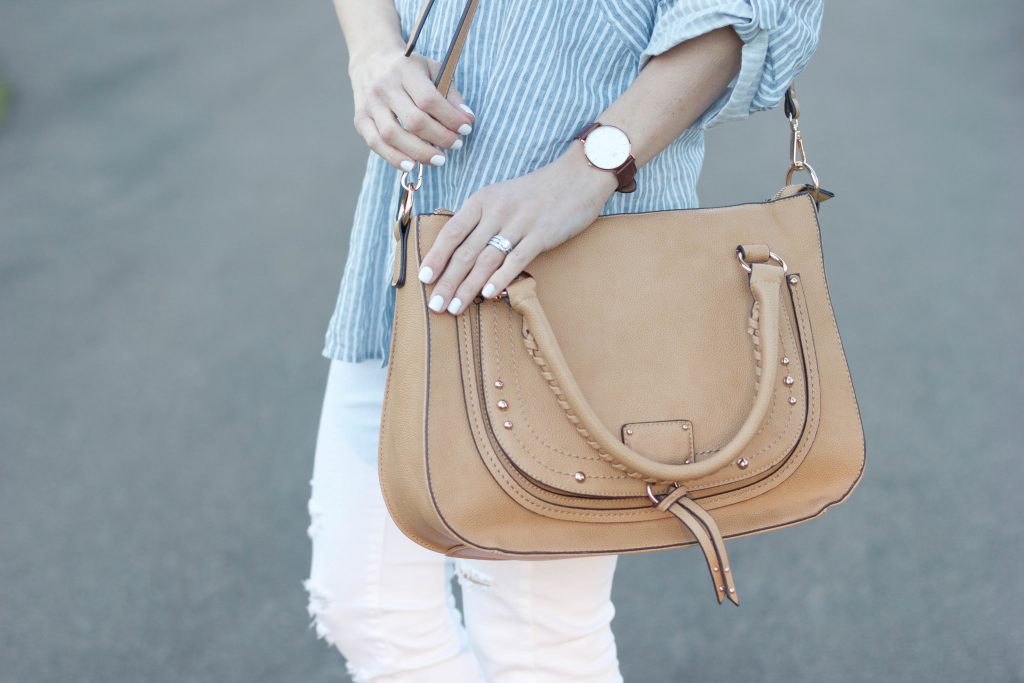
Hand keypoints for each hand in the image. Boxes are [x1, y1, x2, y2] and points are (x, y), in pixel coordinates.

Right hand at [349, 47, 474, 170]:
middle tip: (456, 145)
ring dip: (419, 152)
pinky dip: (394, 158)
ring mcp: (370, 104)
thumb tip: (467, 119)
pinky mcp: (360, 119)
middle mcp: (384, 87)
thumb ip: (450, 93)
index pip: (429, 100)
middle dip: (439, 138)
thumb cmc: (408, 68)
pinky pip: (375, 143)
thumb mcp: (431, 69)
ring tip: (439, 160)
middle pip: (413, 121)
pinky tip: (411, 165)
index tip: (466, 129)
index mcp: (404, 70)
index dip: (450, 118)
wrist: (370, 60)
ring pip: (392, 135)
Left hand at [418, 144, 618, 314]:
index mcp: (482, 200)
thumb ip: (480, 220)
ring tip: (455, 307)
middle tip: (434, 304)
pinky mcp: (541, 234)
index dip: (435, 257)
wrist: (578, 177)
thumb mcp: (501, 197)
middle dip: (447, 281)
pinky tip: (488, 295)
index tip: (423, 278)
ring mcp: (519, 223)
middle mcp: (497, 211)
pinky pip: (516, 260)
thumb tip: (457, 251)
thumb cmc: (536, 192)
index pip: (451, 232)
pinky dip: (500, 278)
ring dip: (468, 286)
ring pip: (486, 260)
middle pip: (465, 251)